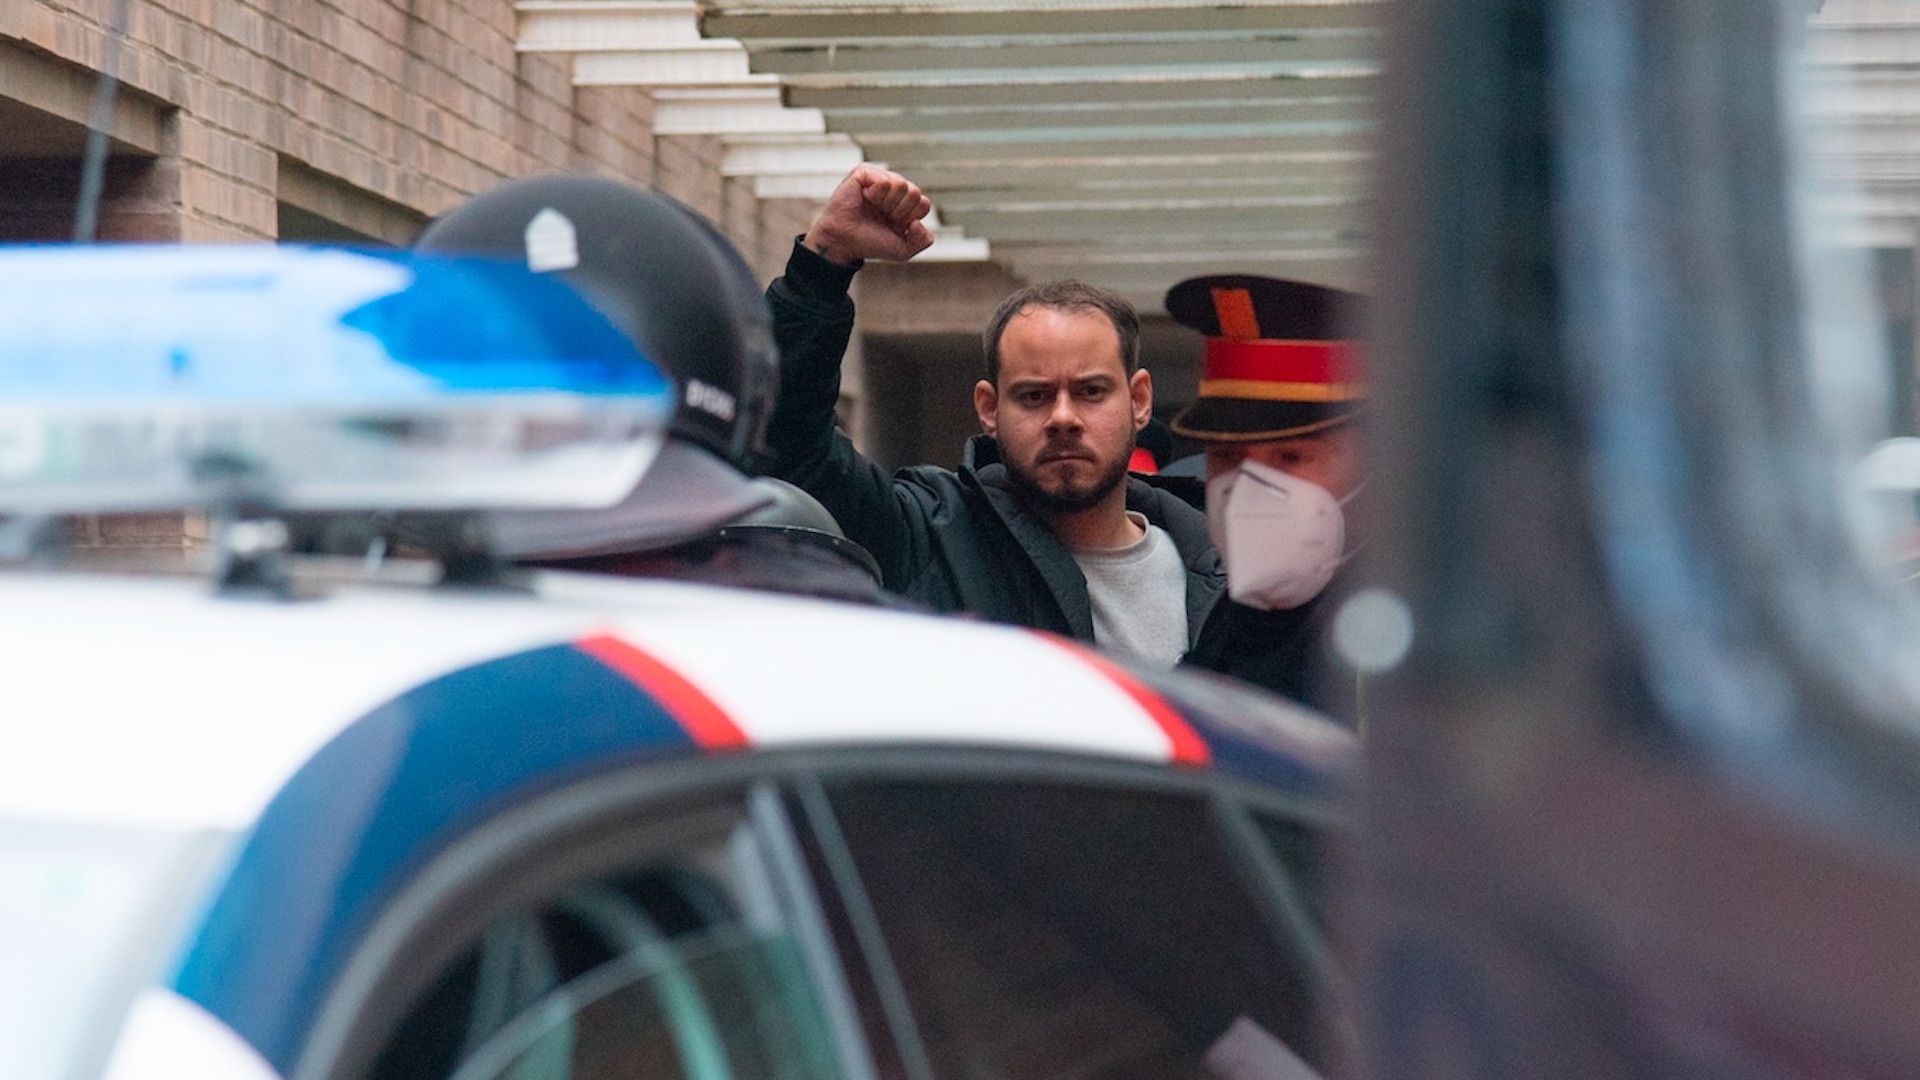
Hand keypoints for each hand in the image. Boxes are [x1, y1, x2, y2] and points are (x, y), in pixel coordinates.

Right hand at [802, 164, 935, 265]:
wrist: (844, 242)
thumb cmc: (870, 243)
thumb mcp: (903, 250)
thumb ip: (923, 241)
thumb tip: (918, 222)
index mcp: (905, 203)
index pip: (923, 204)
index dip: (909, 219)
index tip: (893, 226)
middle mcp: (894, 188)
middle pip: (914, 193)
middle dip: (899, 212)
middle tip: (882, 217)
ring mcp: (880, 178)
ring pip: (901, 185)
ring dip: (886, 203)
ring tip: (872, 207)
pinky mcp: (864, 172)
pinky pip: (884, 181)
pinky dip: (875, 195)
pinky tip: (864, 198)